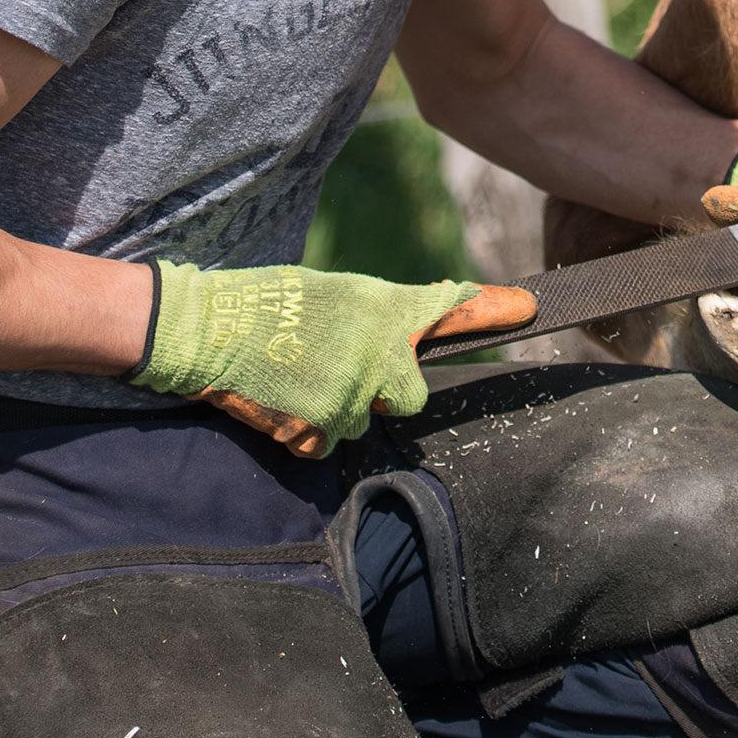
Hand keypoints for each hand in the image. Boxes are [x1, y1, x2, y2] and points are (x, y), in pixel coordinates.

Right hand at [134, 261, 504, 458]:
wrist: (208, 330)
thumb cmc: (267, 305)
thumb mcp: (333, 295)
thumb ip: (377, 318)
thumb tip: (404, 338)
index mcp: (379, 309)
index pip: (445, 308)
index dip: (489, 311)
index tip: (529, 307)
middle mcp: (376, 350)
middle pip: (410, 396)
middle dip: (386, 392)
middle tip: (341, 371)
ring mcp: (350, 393)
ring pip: (363, 421)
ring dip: (336, 408)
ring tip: (297, 376)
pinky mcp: (320, 428)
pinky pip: (327, 443)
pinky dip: (306, 429)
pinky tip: (282, 400)